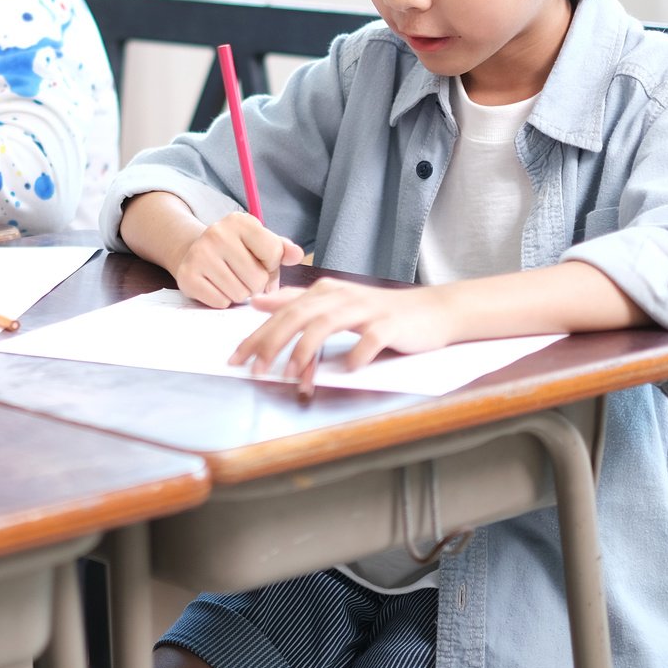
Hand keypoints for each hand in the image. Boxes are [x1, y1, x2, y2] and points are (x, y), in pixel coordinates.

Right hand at [170, 212, 305, 306]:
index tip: (258, 261)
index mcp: (240, 221)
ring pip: (240, 294)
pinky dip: (222, 300)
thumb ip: (282, 249)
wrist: (194, 251)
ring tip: (230, 280)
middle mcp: (217, 233)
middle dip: (255, 284)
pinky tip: (216, 286)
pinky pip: (220, 302)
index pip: (273, 253)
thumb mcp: (260, 242)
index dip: (270, 265)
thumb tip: (297, 255)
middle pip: (257, 279)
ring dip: (239, 293)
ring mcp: (200, 254)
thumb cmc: (236, 250)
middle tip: (242, 275)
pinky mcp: (187, 276)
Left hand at [230, 279, 455, 380]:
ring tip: (290, 374)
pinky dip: (354, 355)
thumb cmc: (380, 313)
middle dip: (271, 343)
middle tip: (254, 370)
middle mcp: (341, 296)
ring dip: (304, 351)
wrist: (432, 312)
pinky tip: (345, 371)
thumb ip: (297, 303)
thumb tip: (257, 302)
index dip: (256, 334)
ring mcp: (366, 309)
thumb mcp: (336, 304)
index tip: (235, 358)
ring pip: (325, 325)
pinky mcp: (389, 325)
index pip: (282, 312)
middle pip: (297, 316)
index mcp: (325, 292)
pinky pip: (368, 340)